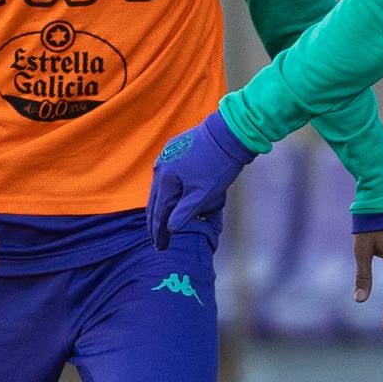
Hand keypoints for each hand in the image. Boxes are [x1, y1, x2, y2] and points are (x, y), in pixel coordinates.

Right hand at [147, 111, 252, 249]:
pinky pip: (165, 176)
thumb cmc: (218, 166)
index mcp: (165, 179)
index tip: (161, 247)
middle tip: (158, 241)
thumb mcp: (203, 195)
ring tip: (160, 223)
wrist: (228, 134)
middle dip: (155, 222)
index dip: (159, 232)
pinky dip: (165, 191)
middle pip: (154, 201)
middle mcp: (160, 167)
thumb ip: (184, 212)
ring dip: (159, 207)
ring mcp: (166, 156)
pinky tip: (169, 198)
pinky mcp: (174, 149)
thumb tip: (169, 228)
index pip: (159, 212)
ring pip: (158, 188)